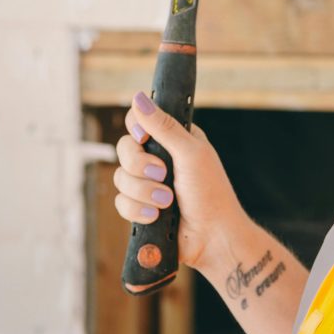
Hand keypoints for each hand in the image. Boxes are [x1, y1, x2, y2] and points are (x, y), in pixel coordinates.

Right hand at [114, 91, 245, 272]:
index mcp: (174, 139)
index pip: (140, 121)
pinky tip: (156, 216)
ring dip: (143, 191)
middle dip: (140, 166)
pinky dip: (138, 210)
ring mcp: (148, 184)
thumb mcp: (190, 152)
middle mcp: (158, 158)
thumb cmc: (210, 191)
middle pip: (123, 149)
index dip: (136, 128)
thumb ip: (163, 127)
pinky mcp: (140, 207)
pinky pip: (120, 202)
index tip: (144, 138)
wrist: (212, 236)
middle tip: (163, 175)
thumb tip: (139, 98)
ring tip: (167, 201)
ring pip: (120, 177)